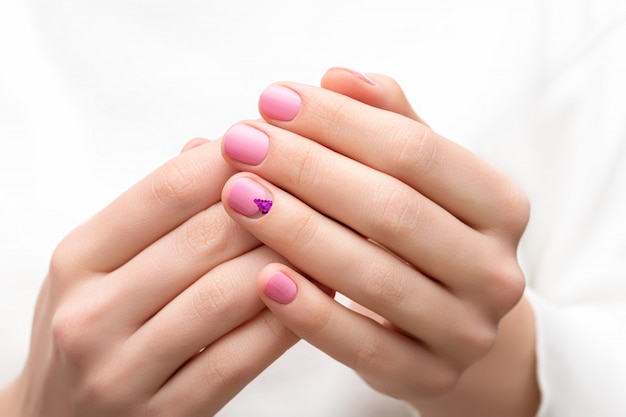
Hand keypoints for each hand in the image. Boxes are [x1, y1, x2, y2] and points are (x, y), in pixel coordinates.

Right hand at [3, 139, 296, 416]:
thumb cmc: (92, 331)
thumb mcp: (98, 265)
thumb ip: (153, 209)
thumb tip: (213, 147)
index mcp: (79, 260)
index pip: (165, 191)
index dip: (231, 161)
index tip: (276, 142)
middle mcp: (92, 313)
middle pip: (205, 238)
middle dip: (273, 206)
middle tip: (319, 186)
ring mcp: (125, 371)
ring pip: (227, 295)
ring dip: (289, 259)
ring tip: (328, 235)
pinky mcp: (166, 415)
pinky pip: (241, 357)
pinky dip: (287, 320)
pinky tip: (315, 295)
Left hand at [220, 68, 536, 414]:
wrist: (450, 320)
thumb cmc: (425, 234)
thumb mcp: (420, 176)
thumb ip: (389, 123)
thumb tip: (340, 77)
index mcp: (500, 206)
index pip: (415, 151)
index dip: (339, 122)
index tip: (273, 100)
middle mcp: (496, 269)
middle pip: (393, 210)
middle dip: (308, 170)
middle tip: (241, 142)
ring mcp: (467, 330)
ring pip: (375, 277)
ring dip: (298, 232)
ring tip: (238, 195)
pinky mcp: (429, 377)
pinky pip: (363, 346)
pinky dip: (312, 312)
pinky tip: (263, 278)